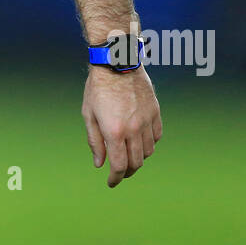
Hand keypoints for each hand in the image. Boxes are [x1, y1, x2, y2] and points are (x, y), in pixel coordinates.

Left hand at [82, 65, 161, 187]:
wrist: (117, 62)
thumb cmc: (98, 87)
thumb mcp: (89, 114)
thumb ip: (95, 141)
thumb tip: (99, 163)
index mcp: (114, 131)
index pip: (119, 165)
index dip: (115, 178)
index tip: (111, 182)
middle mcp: (133, 129)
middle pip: (135, 162)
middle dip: (126, 171)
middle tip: (119, 172)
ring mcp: (146, 121)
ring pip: (148, 152)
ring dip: (138, 159)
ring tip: (128, 156)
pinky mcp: (155, 112)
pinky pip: (157, 137)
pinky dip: (149, 144)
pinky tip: (140, 141)